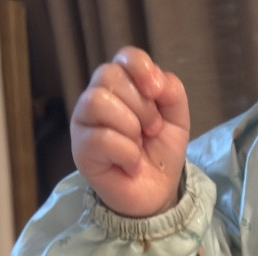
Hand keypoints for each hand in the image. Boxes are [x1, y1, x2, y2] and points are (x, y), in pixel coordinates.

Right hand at [71, 47, 190, 218]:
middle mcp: (97, 97)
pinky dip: (126, 153)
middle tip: (152, 129)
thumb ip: (172, 92)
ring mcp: (84, 122)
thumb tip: (158, 80)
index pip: (125, 56)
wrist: (156, 195)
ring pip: (98, 101)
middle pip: (109, 75)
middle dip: (141, 105)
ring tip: (139, 145)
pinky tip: (131, 164)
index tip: (156, 92)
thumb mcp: (176, 121)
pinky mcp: (81, 149)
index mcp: (121, 86)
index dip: (142, 68)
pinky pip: (102, 137)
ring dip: (130, 126)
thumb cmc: (159, 154)